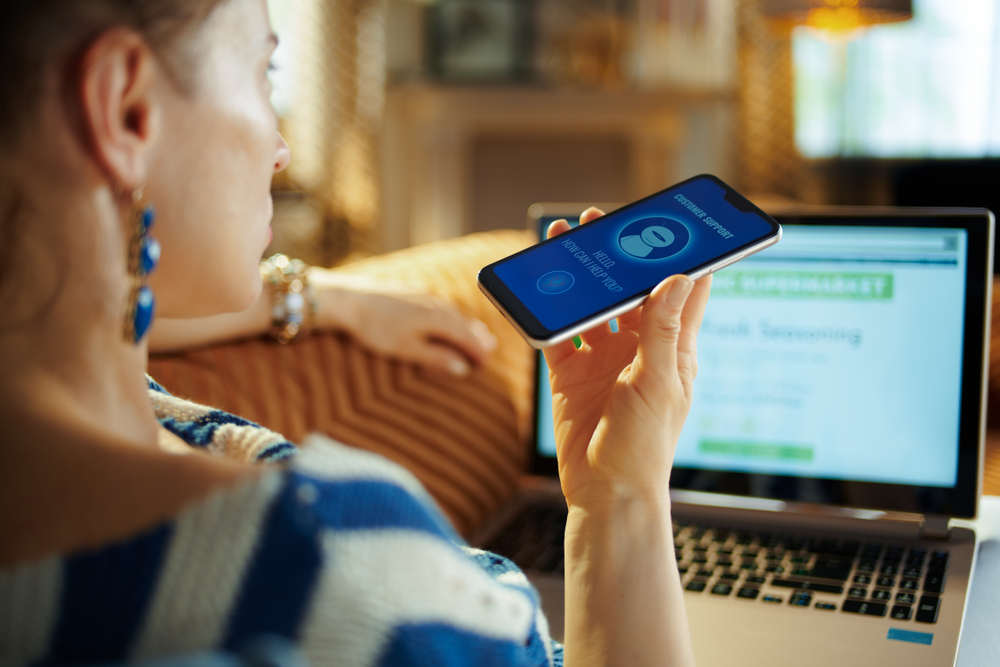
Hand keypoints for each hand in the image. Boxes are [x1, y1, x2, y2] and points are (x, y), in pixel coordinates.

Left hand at [308, 268, 496, 376]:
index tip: (483, 365)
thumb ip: (436, 358)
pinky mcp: (410, 290)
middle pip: (463, 323)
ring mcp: (423, 295)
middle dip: (476, 337)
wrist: (348, 300)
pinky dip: (450, 313)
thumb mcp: (407, 349)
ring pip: (452, 311)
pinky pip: (439, 303)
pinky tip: (446, 314)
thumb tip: (461, 368)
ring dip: (465, 324)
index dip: (477, 352)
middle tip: (489, 348)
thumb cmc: (376, 327)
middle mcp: (435, 304)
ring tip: (475, 331)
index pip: (466, 338)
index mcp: (438, 319)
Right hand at [543, 208, 711, 507]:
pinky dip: (548, 313)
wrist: (606, 491)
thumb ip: (661, 329)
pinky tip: (538, 287)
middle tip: (602, 223)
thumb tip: (678, 277)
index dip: (682, 258)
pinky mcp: (571, 376)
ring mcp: (603, 362)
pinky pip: (558, 336)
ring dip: (580, 278)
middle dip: (617, 258)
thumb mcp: (658, 381)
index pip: (684, 294)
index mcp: (673, 350)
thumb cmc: (645, 444)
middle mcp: (639, 351)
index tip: (676, 225)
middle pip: (630, 292)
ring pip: (591, 307)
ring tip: (566, 241)